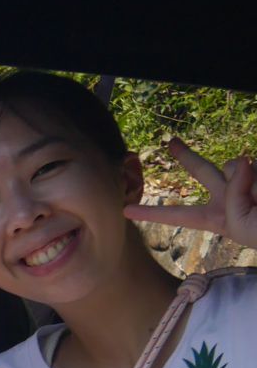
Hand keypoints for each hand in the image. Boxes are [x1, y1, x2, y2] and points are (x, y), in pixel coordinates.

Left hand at [124, 139, 256, 249]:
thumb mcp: (242, 225)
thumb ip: (235, 194)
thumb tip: (240, 160)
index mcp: (216, 218)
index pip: (178, 215)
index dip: (152, 213)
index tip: (123, 212)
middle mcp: (228, 196)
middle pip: (202, 170)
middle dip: (185, 156)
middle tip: (169, 142)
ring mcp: (247, 180)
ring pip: (234, 166)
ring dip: (247, 181)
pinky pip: (252, 165)